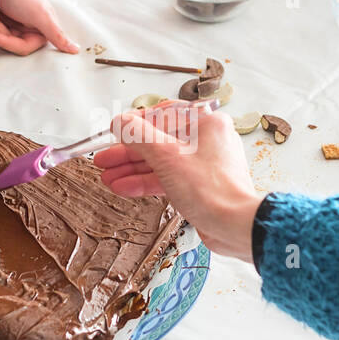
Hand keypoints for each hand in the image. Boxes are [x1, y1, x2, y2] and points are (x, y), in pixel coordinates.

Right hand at [95, 105, 262, 260]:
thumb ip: (138, 135)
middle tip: (104, 158)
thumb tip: (120, 122)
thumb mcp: (166, 155)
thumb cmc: (212, 189)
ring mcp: (204, 163)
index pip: (162, 114)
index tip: (114, 131)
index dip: (134, 124)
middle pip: (158, 140)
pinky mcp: (200, 185)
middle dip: (128, 152)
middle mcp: (207, 139)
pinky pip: (168, 177)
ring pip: (161, 161)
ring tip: (108, 177)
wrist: (235, 225)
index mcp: (206, 121)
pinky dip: (146, 182)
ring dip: (132, 169)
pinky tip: (124, 187)